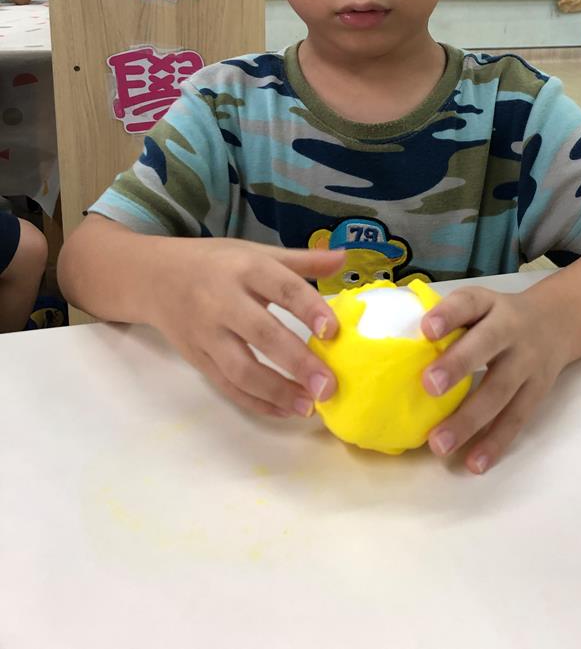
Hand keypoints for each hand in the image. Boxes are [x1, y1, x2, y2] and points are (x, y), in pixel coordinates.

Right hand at [150, 238, 344, 420]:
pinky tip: (284, 411)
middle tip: (328, 386)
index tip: (333, 332)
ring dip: (276, 391)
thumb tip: (343, 258)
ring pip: (241, 369)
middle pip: (262, 334)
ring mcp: (207, 334)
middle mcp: (223, 301)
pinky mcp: (197, 359)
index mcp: (245, 268)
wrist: (154, 278)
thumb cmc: (215, 262)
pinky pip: (226, 386)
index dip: (309, 309)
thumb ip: (301, 260)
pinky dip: (256, 402)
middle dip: (297, 362)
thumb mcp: (256, 251)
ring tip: (309, 406)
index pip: (282, 288)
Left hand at [420, 287, 570, 473]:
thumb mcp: (478, 304)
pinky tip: (474, 463)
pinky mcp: (536, 392)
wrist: (556, 321)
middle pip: (487, 345)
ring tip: (439, 444)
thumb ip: (447, 319)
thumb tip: (395, 345)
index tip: (425, 329)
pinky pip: (516, 419)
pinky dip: (495, 443)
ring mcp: (527, 362)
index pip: (468, 303)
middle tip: (429, 385)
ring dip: (469, 420)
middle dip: (458, 365)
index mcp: (488, 304)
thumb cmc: (496, 316)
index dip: (448, 315)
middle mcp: (511, 330)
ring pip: (500, 391)